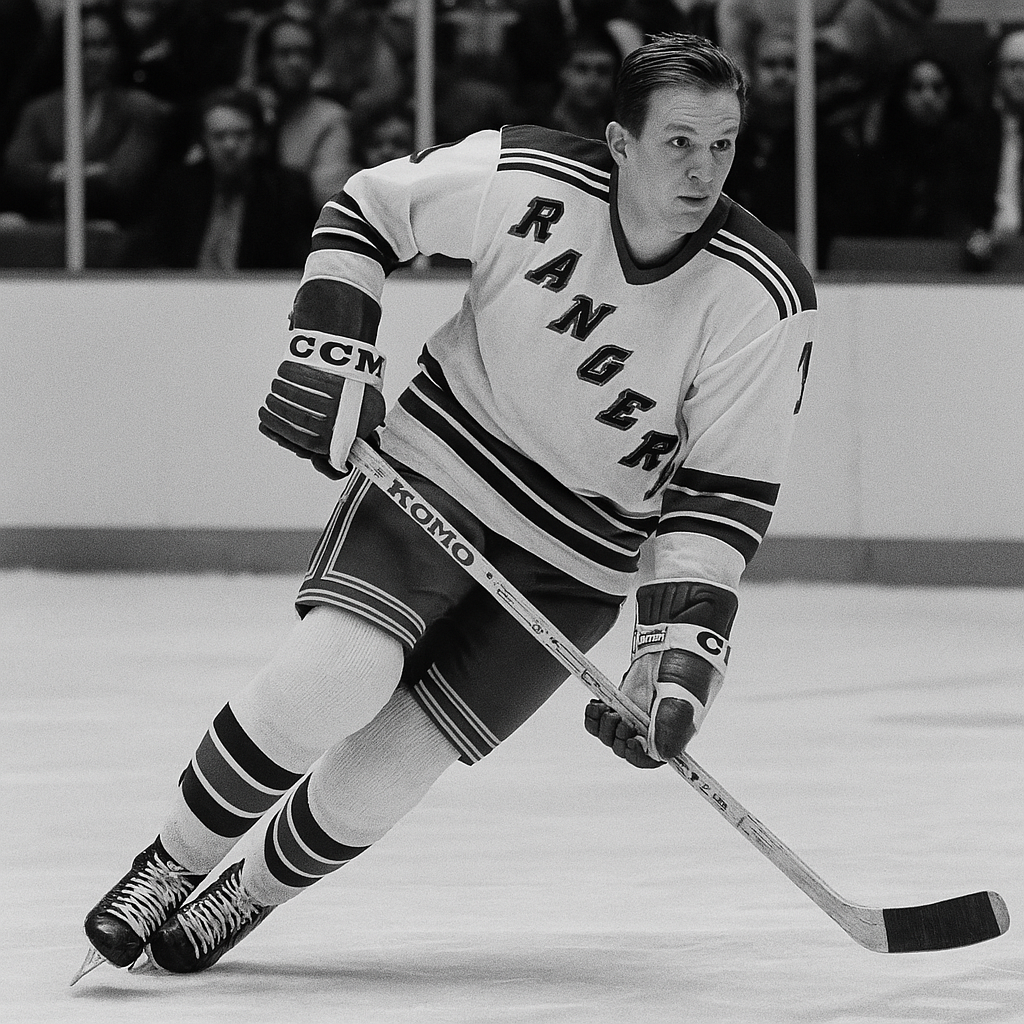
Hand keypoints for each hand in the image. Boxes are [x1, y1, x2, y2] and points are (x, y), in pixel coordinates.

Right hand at [258, 359, 384, 478]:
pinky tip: (285, 370)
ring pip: (306, 399)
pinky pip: (316, 379)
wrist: (370, 390)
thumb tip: (275, 437)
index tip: (263, 420)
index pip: (302, 441)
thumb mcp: (335, 433)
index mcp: (338, 444)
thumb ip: (310, 439)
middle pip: (301, 419)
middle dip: (279, 409)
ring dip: (285, 391)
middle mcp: (342, 428)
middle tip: (268, 400)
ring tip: (274, 385)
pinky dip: (297, 374)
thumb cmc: (344, 414)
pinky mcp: (348, 384)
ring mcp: (346, 406)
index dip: (279, 430)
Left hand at [584, 647, 709, 767]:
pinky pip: (599, 721)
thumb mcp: (681, 699)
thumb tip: (661, 754)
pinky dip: (593, 716)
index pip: (649, 760)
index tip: (631, 742)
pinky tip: (595, 706)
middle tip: (620, 718)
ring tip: (608, 710)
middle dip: (618, 737)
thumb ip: (672, 726)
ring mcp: (633, 718)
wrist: (671, 647)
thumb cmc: (685, 673)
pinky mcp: (620, 705)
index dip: (636, 756)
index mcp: (670, 736)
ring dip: (603, 727)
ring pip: (609, 736)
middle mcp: (650, 731)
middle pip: (624, 749)